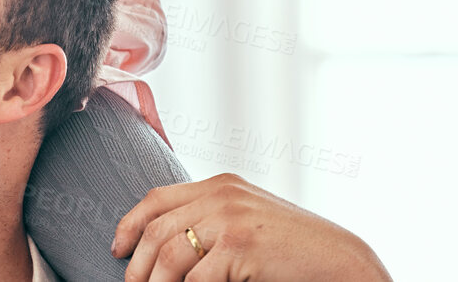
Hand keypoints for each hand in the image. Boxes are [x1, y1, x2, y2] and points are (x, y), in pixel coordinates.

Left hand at [113, 173, 390, 281]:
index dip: (130, 224)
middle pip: (158, 229)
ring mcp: (229, 218)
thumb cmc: (294, 248)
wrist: (340, 260)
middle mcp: (221, 195)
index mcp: (220, 185)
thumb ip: (213, 218)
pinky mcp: (239, 246)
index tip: (118, 248)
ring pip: (170, 256)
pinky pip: (196, 278)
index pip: (157, 198)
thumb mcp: (248, 219)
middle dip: (138, 263)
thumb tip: (168, 244)